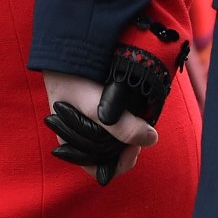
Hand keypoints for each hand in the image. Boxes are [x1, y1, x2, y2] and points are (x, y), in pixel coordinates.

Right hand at [42, 71, 156, 184]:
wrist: (66, 47)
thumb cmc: (73, 80)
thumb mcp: (96, 105)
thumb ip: (120, 126)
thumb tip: (151, 138)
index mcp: (71, 145)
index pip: (101, 170)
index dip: (121, 163)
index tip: (135, 147)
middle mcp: (78, 137)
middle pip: (110, 155)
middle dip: (128, 146)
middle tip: (143, 130)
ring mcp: (87, 121)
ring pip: (113, 140)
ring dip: (128, 134)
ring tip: (140, 119)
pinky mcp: (96, 105)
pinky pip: (113, 122)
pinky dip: (125, 121)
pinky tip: (134, 110)